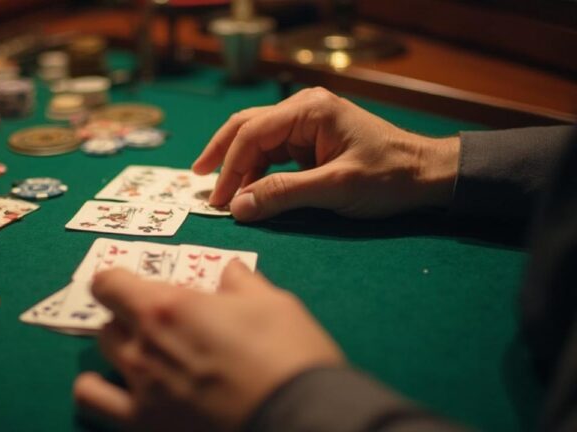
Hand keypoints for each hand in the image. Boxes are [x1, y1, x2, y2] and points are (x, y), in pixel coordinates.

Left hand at [73, 260, 344, 431]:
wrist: (301, 419)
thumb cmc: (287, 354)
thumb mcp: (271, 303)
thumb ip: (240, 283)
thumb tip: (228, 271)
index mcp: (167, 307)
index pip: (109, 283)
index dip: (119, 280)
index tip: (137, 286)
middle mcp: (142, 345)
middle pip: (109, 319)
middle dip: (129, 314)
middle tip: (162, 322)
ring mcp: (139, 389)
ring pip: (104, 354)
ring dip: (121, 346)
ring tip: (147, 353)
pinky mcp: (143, 425)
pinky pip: (94, 401)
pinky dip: (98, 389)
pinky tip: (120, 387)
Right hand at [192, 87, 459, 220]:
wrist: (428, 174)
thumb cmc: (389, 177)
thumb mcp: (335, 188)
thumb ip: (284, 195)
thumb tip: (238, 207)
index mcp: (309, 110)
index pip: (252, 133)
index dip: (229, 167)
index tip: (217, 199)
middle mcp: (303, 109)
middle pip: (248, 128)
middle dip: (223, 156)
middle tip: (199, 181)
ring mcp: (307, 122)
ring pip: (258, 140)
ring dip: (240, 166)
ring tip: (223, 193)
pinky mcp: (311, 139)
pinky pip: (274, 152)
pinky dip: (259, 171)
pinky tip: (249, 189)